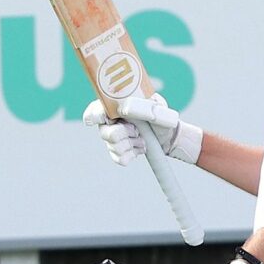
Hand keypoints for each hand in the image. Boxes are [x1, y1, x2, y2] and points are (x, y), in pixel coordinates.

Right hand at [82, 94, 201, 165]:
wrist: (169, 134)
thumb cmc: (160, 115)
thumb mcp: (156, 105)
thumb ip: (140, 104)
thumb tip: (125, 110)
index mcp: (114, 107)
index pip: (95, 110)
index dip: (95, 115)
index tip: (105, 118)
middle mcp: (109, 122)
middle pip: (105, 133)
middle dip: (124, 133)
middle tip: (136, 130)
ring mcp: (112, 138)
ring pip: (113, 147)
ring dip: (132, 143)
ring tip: (142, 137)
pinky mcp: (119, 153)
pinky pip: (119, 159)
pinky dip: (133, 154)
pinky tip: (140, 147)